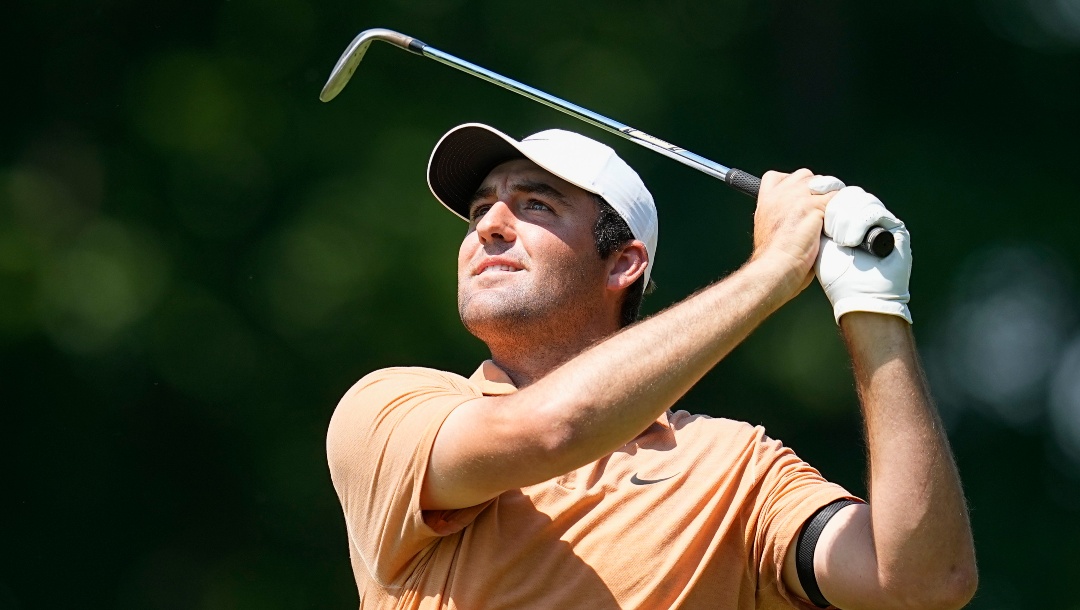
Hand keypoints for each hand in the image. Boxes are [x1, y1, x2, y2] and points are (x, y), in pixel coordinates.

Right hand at [751, 169, 836, 293]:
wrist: (776, 267)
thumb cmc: (773, 259)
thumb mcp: (767, 229)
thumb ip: (781, 215)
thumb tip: (800, 215)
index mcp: (766, 199)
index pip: (779, 176)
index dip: (794, 183)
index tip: (801, 197)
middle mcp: (780, 193)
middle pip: (806, 176)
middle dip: (817, 190)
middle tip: (821, 210)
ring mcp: (798, 198)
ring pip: (826, 184)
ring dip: (832, 198)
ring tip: (832, 217)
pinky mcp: (815, 206)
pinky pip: (838, 197)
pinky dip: (843, 208)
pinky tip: (840, 222)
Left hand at [814, 186, 911, 323]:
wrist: (857, 296)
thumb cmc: (836, 274)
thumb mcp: (819, 241)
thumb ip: (816, 217)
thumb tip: (810, 192)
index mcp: (846, 217)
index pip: (838, 191)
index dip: (828, 187)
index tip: (814, 189)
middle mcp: (864, 216)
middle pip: (849, 192)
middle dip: (836, 209)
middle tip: (829, 232)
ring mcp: (880, 221)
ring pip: (862, 199)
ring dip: (847, 219)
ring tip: (842, 242)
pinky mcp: (894, 227)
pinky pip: (875, 211)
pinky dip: (860, 223)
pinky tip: (852, 242)